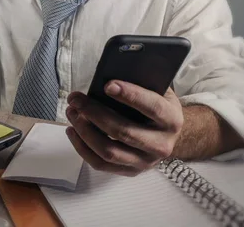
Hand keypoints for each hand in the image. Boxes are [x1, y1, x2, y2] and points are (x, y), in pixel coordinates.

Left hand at [65, 81, 183, 176]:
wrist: (168, 135)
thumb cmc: (157, 105)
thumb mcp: (158, 90)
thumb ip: (143, 81)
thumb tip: (113, 71)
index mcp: (171, 119)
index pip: (152, 107)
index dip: (130, 95)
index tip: (107, 85)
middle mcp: (162, 144)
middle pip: (123, 131)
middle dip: (95, 113)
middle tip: (76, 99)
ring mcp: (145, 161)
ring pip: (109, 151)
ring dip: (84, 131)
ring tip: (72, 112)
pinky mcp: (130, 171)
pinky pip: (100, 164)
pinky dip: (82, 147)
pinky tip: (72, 130)